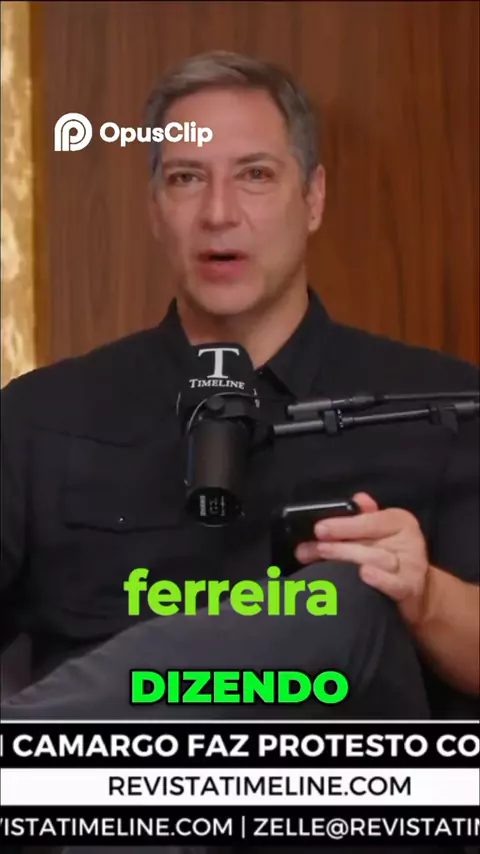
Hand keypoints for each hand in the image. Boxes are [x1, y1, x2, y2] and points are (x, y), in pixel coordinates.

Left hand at [294, 492, 430, 625]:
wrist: (417, 590)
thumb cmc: (391, 555)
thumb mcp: (380, 532)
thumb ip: (364, 516)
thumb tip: (357, 498)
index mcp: (399, 521)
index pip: (369, 520)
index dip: (342, 525)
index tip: (318, 529)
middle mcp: (409, 540)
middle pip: (368, 541)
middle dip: (335, 545)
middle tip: (310, 549)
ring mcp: (412, 565)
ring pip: (377, 559)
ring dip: (347, 560)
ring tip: (323, 562)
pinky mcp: (412, 588)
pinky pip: (394, 584)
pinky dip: (379, 579)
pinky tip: (364, 574)